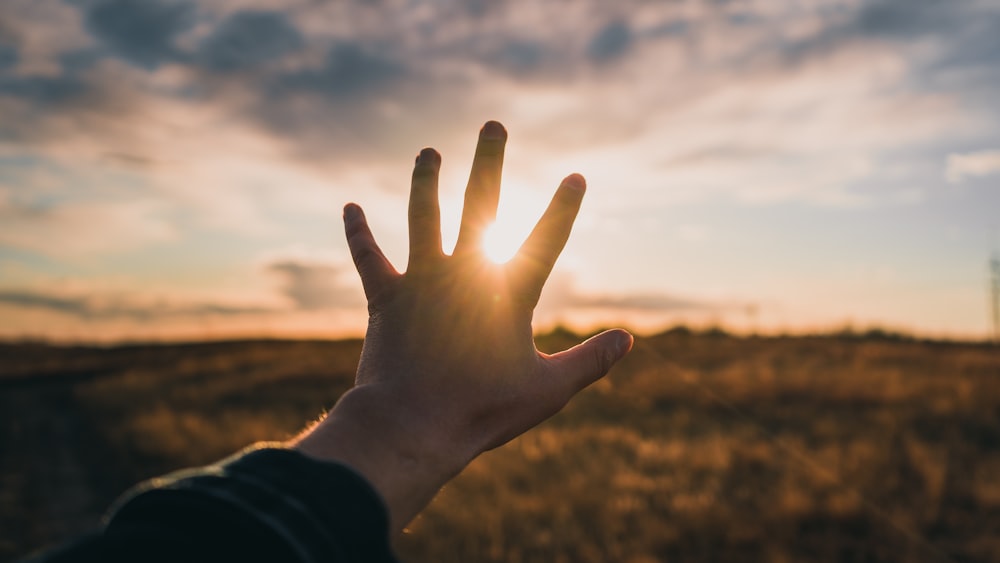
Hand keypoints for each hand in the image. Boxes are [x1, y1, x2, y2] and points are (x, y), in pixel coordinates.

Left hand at [293, 121, 632, 530]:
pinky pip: (370, 258)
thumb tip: (629, 339)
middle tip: (493, 125)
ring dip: (426, 182)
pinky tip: (350, 209)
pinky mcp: (386, 298)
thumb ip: (590, 360)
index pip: (544, 241)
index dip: (562, 209)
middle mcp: (465, 274)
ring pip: (424, 217)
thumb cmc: (483, 410)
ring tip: (429, 152)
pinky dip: (359, 234)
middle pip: (481, 206)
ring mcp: (423, 282)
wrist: (413, 424)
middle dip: (489, 163)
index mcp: (507, 293)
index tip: (575, 175)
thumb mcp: (548, 389)